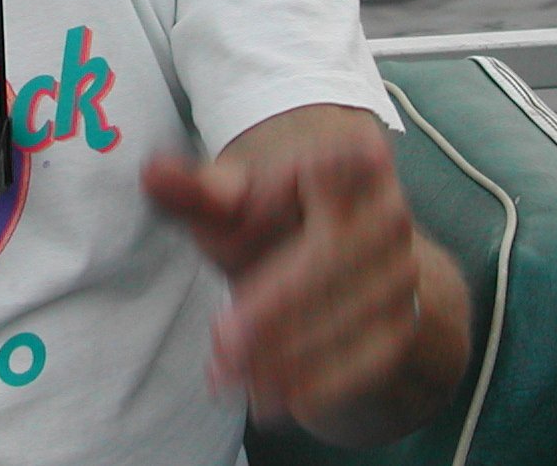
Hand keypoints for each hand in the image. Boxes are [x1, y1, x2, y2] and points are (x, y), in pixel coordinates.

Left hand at [142, 106, 466, 444]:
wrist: (342, 262)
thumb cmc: (273, 220)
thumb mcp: (235, 201)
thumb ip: (197, 191)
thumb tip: (152, 174)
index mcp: (348, 157)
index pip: (333, 164)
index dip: (310, 179)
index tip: (276, 188)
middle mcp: (387, 212)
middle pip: (335, 257)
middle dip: (277, 306)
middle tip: (220, 343)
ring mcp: (402, 271)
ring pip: (352, 315)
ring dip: (289, 354)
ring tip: (228, 377)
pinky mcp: (403, 325)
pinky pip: (369, 360)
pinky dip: (320, 385)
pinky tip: (268, 400)